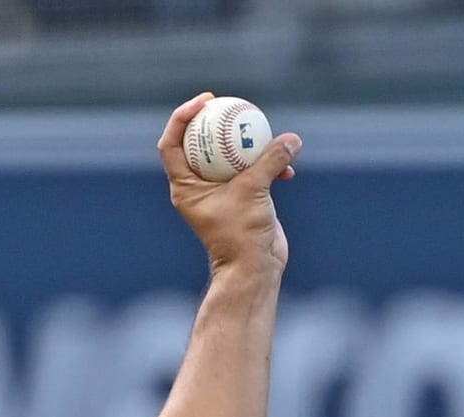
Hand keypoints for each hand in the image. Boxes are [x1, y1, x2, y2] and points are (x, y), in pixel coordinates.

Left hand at [158, 92, 301, 274]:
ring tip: (263, 129)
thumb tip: (291, 140)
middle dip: (213, 121)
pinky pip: (254, 170)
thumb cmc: (242, 235)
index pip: (172, 144)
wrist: (254, 267)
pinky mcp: (243, 196)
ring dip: (248, 143)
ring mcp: (221, 191)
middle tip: (229, 101)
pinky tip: (289, 166)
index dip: (181, 118)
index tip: (204, 102)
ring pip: (230, 155)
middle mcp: (198, 187)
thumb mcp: (254, 192)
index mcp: (185, 186)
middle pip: (199, 143)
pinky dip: (270, 166)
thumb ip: (271, 162)